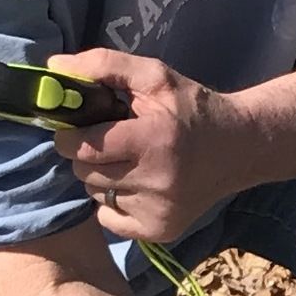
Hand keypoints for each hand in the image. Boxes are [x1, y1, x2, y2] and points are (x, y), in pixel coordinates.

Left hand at [45, 47, 252, 241]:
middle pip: (84, 172)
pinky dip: (114, 203)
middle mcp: (156, 180)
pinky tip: (139, 186)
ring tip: (131, 163)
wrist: (242, 148)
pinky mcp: (161, 231)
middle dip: (88, 155)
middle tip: (112, 142)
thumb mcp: (155, 76)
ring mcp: (159, 210)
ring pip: (95, 195)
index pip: (82, 147)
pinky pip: (109, 219)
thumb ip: (104, 65)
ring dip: (103, 178)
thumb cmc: (193, 108)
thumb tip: (53, 66)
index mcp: (153, 138)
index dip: (72, 135)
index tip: (82, 127)